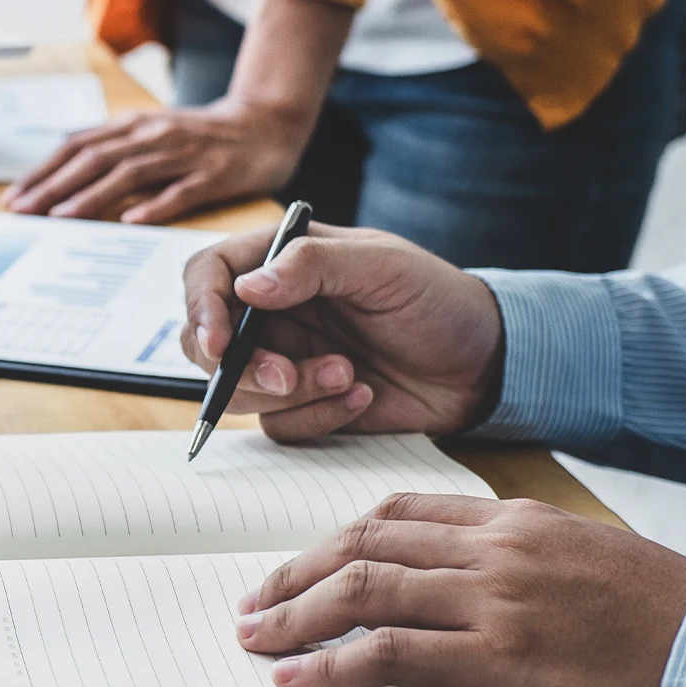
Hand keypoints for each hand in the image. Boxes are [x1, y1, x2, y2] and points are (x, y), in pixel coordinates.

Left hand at [0, 103, 308, 223]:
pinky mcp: (214, 175)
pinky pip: (181, 192)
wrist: (264, 124)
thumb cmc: (201, 136)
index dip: (44, 170)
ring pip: (130, 173)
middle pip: (95, 158)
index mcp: (134, 126)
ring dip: (92, 195)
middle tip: (23, 209)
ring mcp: (184, 154)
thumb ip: (113, 146)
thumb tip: (65, 163)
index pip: (78, 146)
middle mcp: (153, 135)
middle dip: (54, 185)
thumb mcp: (151, 131)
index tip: (15, 195)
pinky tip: (132, 221)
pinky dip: (155, 205)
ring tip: (62, 216)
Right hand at [180, 224, 505, 439]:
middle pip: (206, 342)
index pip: (208, 275)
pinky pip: (280, 424)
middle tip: (285, 377)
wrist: (484, 364)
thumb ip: (313, 265)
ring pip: (238, 390)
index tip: (221, 344)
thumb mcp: (383, 266)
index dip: (201, 308)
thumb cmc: (438, 300)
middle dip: (241, 368)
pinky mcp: (304, 404)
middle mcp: (273, 311)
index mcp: (281, 262)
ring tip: (348, 376)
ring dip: (290, 392)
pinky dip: (319, 415)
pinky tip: (363, 396)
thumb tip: (245, 287)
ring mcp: (285, 359)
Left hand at [235, 493, 685, 686]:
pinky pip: (386, 654)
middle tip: (252, 600)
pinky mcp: (494, 658)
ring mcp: (491, 598)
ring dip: (294, 614)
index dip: (333, 537)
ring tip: (254, 637)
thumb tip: (449, 571)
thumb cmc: (662, 613)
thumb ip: (511, 552)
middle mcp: (492, 547)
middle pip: (363, 542)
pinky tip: (296, 678)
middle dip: (294, 571)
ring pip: (361, 589)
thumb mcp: (581, 554)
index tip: (297, 561)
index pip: (396, 511)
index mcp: (511, 516)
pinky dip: (329, 665)